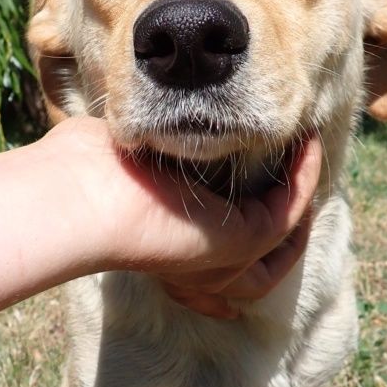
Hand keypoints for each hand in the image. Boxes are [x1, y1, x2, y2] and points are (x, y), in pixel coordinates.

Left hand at [43, 118, 321, 316]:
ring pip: (286, 238)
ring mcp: (227, 259)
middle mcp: (201, 264)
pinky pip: (291, 210)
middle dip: (286, 209)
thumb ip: (160, 152)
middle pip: (264, 254)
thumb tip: (170, 122)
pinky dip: (303, 175)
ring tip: (304, 150)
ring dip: (301, 192)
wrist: (82, 193)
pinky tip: (303, 141)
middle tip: (295, 163)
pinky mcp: (247, 241)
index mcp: (172, 248)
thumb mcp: (134, 160)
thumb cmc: (92, 171)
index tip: (265, 185)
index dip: (249, 223)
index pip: (219, 260)